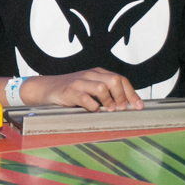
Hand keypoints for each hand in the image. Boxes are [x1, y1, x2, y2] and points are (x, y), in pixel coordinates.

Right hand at [22, 68, 142, 110]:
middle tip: (122, 109)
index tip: (138, 106)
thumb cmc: (71, 91)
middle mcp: (90, 75)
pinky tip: (93, 110)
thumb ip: (106, 94)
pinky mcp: (69, 92)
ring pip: (101, 87)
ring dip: (108, 101)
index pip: (121, 79)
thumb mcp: (90, 88)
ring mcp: (79, 82)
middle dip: (122, 96)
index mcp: (98, 73)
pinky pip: (85, 98)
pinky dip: (92, 106)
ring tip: (109, 110)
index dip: (131, 93)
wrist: (46, 88)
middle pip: (114, 80)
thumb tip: (126, 106)